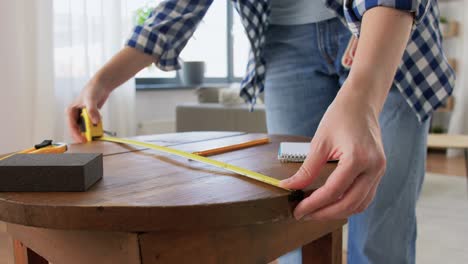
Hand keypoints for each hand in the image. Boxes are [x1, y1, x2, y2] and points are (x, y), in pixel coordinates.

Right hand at [66, 79, 110, 142]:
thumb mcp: (91, 100)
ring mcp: (82, 116)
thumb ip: (92, 111)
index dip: (77, 135)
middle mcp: (75, 115)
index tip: (84, 140)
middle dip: (84, 135)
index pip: (71, 126)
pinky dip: (95, 128)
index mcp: (70, 111)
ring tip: (97, 133)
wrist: (102, 85)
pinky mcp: (89, 117)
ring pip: (85, 128)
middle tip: (91, 140)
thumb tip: (95, 122)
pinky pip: (91, 126)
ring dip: (90, 132)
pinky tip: (100, 128)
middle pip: (77, 129)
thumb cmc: (93, 89)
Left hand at [280, 84, 386, 220]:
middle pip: (349, 204)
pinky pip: (365, 197)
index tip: (297, 210)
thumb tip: (289, 187)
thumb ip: (307, 169)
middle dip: (324, 213)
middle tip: (304, 215)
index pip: (333, 191)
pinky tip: (331, 204)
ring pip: (360, 205)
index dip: (313, 204)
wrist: (362, 103)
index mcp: (358, 158)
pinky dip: (348, 204)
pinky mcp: (378, 172)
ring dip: (337, 212)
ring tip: (315, 211)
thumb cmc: (341, 116)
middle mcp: (374, 168)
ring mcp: (379, 171)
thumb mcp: (320, 142)